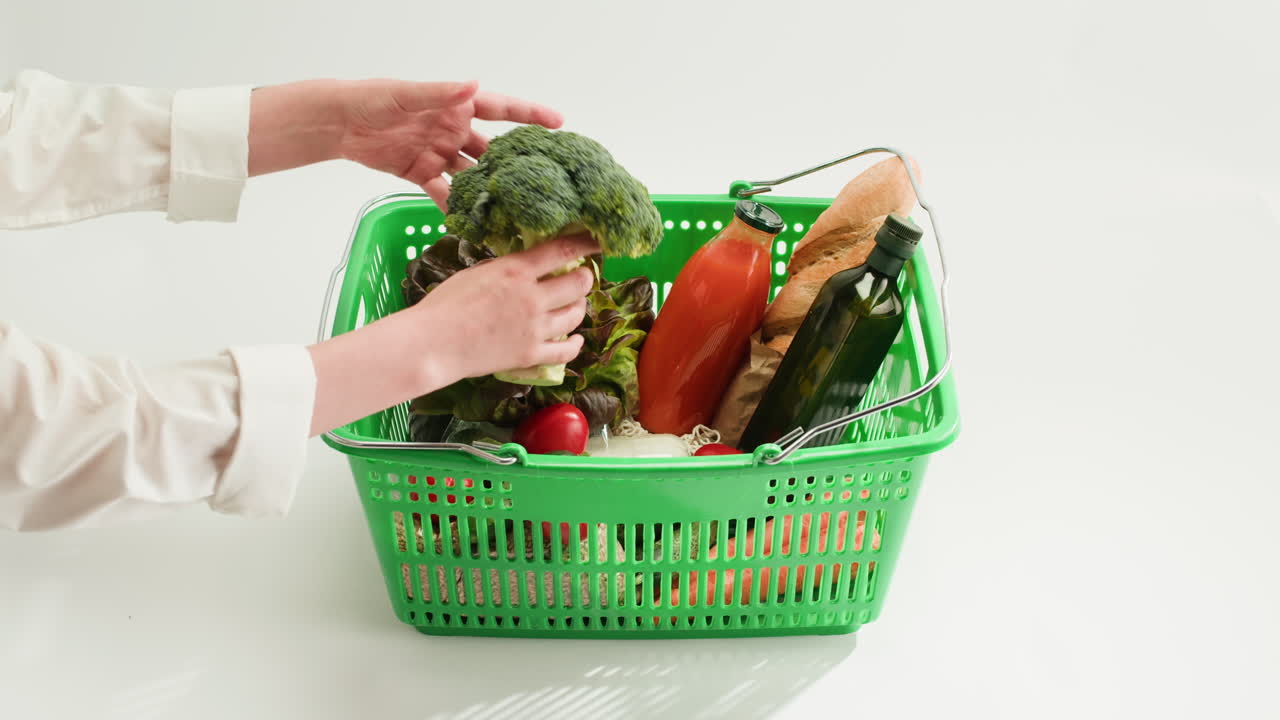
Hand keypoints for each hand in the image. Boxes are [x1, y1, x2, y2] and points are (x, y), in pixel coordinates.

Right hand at [306, 234, 598, 435]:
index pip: (563, 249)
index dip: (586, 242)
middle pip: (579, 283)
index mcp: (515, 270)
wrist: (433, 343)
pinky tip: (575, 338)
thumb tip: (524, 265)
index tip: (597, 239)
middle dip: (584, 278)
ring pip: (576, 314)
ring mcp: (535, 328)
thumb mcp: (477, 272)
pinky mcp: (531, 354)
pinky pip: (567, 349)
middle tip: (581, 277)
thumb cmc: (445, 305)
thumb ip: (506, 269)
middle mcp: (532, 297)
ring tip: (573, 304)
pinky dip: (575, 343)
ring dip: (578, 307)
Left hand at [336, 80, 562, 210]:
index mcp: (456, 104)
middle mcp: (454, 129)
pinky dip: (457, 207)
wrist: (338, 122)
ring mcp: (440, 153)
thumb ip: (441, 93)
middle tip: (542, 180)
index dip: (530, 114)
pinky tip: (473, 222)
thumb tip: (473, 84)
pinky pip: (446, 193)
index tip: (559, 122)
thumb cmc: (370, 98)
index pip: (501, 108)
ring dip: (489, 190)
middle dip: (516, 163)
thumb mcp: (405, 93)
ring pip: (473, 174)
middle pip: (492, 148)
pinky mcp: (422, 174)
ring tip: (512, 208)